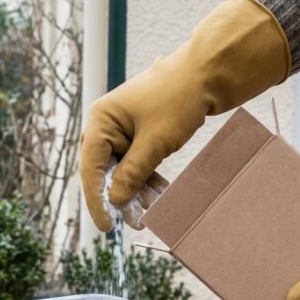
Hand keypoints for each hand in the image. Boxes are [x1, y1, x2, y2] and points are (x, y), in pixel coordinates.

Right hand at [80, 0, 289, 231]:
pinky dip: (148, 178)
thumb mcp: (154, 142)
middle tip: (133, 223)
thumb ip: (132, 173)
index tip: (106, 226)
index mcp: (102, 120)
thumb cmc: (178, 99)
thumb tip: (115, 200)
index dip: (97, 199)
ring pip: (124, 168)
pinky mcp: (143, 131)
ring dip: (136, 191)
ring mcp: (125, 128)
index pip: (91, 167)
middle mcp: (108, 124)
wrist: (208, 72)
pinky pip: (139, 161)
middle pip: (105, 169)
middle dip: (119, 198)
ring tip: (149, 215)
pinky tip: (159, 196)